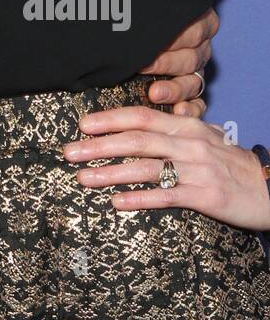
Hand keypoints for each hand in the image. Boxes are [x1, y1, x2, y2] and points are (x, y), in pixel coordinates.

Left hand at [63, 108, 269, 229]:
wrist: (269, 186)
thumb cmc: (232, 163)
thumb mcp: (205, 138)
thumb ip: (175, 129)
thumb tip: (141, 123)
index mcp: (186, 127)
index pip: (140, 116)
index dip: (109, 120)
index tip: (82, 125)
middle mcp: (189, 144)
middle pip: (136, 140)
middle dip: (99, 146)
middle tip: (70, 152)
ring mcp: (196, 170)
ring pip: (146, 168)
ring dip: (111, 173)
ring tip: (84, 178)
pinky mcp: (205, 196)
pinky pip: (166, 196)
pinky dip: (139, 199)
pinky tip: (117, 202)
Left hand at [137, 0, 220, 116]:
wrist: (124, 29)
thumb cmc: (141, 10)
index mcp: (196, 22)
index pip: (197, 29)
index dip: (176, 36)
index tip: (150, 42)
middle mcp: (198, 48)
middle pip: (192, 57)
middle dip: (168, 62)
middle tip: (143, 65)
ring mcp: (193, 72)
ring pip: (192, 83)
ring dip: (176, 89)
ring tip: (155, 93)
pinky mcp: (186, 94)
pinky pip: (195, 105)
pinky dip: (187, 110)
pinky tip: (175, 112)